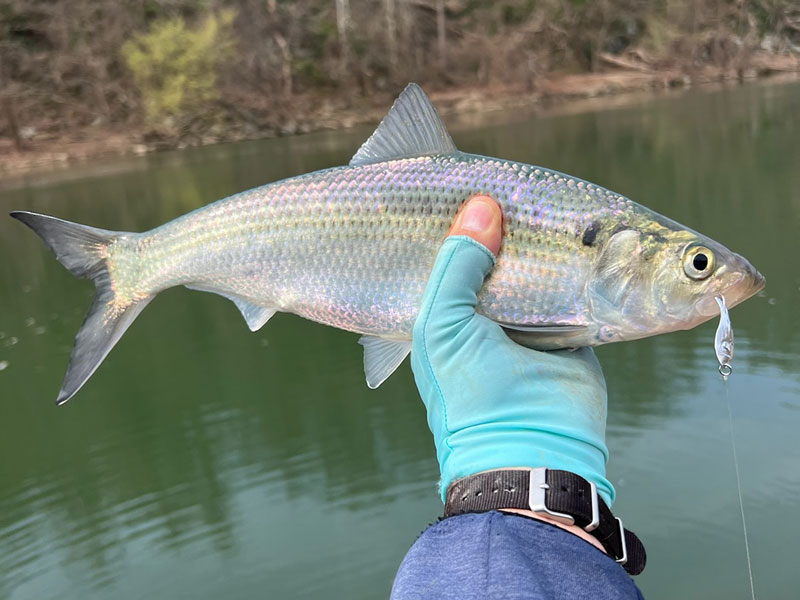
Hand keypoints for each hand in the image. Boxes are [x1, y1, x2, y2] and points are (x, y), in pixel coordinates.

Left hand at [411, 196, 613, 505]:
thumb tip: (483, 204)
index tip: (486, 178)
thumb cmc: (471, 395)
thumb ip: (456, 264)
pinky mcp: (578, 327)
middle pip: (508, 251)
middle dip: (522, 222)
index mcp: (450, 308)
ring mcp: (536, 318)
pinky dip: (595, 265)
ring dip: (562, 240)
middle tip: (533, 185)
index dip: (470, 217)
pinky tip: (605, 234)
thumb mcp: (442, 326)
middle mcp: (491, 310)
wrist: (531, 454)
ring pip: (547, 264)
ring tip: (572, 201)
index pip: (458, 251)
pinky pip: (587, 287)